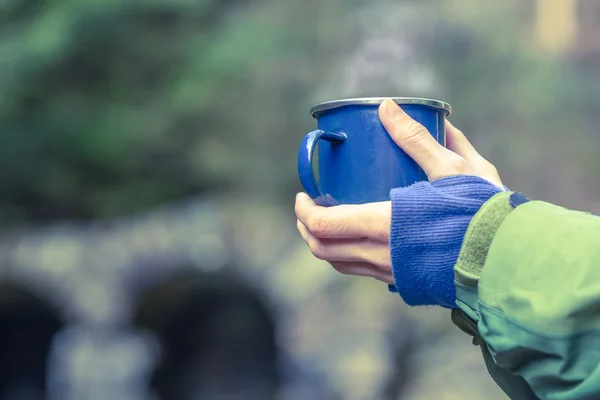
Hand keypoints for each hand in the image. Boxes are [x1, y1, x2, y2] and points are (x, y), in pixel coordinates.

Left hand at [295, 99, 503, 282]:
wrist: (510, 258)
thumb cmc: (483, 211)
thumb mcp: (451, 168)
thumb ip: (416, 138)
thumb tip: (386, 107)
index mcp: (384, 225)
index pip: (323, 225)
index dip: (302, 210)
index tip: (303, 194)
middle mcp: (380, 255)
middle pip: (322, 249)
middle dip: (306, 227)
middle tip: (309, 206)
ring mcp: (390, 273)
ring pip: (339, 263)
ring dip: (323, 242)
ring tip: (329, 219)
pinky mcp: (403, 281)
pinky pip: (359, 271)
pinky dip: (345, 254)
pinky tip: (357, 236)